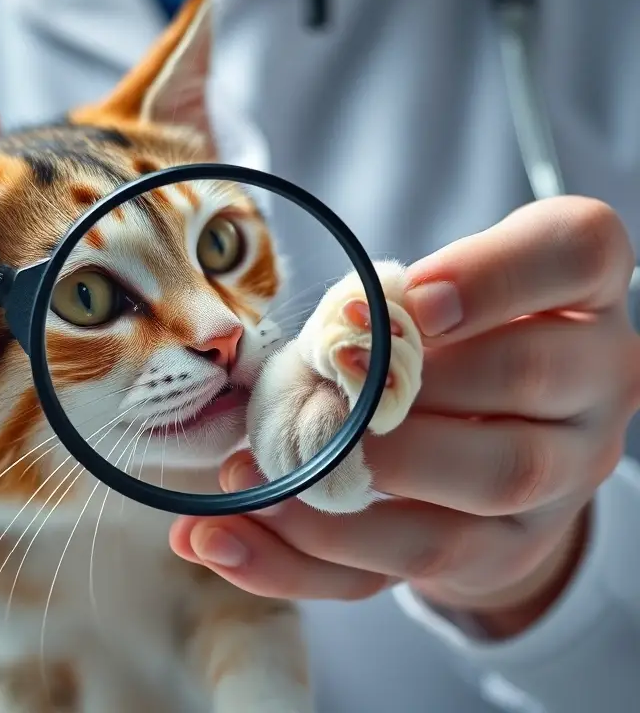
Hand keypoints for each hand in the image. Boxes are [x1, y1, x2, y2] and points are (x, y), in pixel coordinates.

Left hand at [171, 197, 639, 636]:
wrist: (498, 441)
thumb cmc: (455, 342)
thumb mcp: (439, 292)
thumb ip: (398, 300)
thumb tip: (333, 329)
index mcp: (580, 291)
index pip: (576, 253)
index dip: (492, 273)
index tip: (410, 298)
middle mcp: (595, 384)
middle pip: (526, 377)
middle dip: (403, 385)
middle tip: (308, 392)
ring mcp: (561, 481)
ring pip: (478, 488)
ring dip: (352, 482)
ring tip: (251, 476)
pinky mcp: (504, 551)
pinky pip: (408, 565)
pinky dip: (302, 561)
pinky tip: (224, 542)